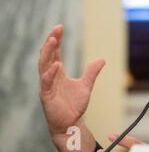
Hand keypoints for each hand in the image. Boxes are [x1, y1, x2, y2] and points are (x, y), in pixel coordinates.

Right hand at [39, 24, 104, 151]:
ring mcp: (47, 86)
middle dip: (50, 41)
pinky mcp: (46, 96)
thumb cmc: (74, 105)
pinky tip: (56, 64)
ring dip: (47, 53)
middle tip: (56, 29)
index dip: (56, 40)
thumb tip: (102, 59)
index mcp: (57, 73)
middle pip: (47, 55)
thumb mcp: (86, 85)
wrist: (71, 123)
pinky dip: (51, 73)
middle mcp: (50, 77)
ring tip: (52, 40)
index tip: (60, 27)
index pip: (54, 52)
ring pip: (43, 66)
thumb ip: (92, 72)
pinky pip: (46, 82)